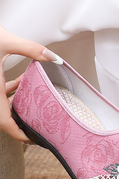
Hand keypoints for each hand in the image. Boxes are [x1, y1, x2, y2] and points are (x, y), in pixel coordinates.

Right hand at [0, 26, 61, 140]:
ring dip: (19, 103)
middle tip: (41, 123)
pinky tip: (23, 80)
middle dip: (22, 121)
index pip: (4, 123)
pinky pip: (0, 91)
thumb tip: (53, 57)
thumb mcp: (4, 40)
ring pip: (3, 103)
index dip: (19, 134)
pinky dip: (12, 89)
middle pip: (5, 116)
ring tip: (36, 102)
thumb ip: (30, 49)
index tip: (33, 138)